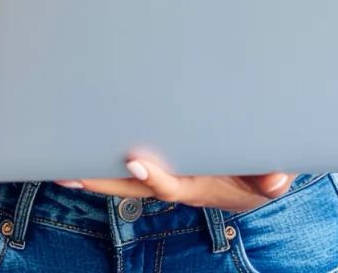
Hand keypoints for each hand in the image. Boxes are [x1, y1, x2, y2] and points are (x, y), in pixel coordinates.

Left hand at [56, 153, 296, 211]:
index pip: (174, 185)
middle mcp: (181, 185)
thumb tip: (272, 180)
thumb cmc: (264, 169)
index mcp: (204, 186)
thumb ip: (274, 175)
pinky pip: (134, 167)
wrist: (263, 176)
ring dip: (97, 172)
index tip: (135, 161)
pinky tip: (86, 149)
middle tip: (70, 171)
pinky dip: (110, 163)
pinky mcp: (168, 164)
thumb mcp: (275, 174)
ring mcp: (172, 176)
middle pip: (135, 187)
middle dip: (103, 181)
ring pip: (128, 179)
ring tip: (63, 163)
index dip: (154, 177)